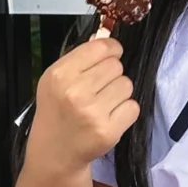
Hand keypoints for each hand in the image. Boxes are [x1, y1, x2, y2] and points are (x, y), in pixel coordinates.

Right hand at [29, 37, 138, 175]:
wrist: (54, 151)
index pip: (102, 47)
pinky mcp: (108, 131)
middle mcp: (75, 92)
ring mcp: (93, 113)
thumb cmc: (57, 111)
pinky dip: (125, 111)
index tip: (111, 55)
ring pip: (127, 85)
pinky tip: (109, 117)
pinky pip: (133, 107)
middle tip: (99, 88)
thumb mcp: (56, 79)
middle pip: (117, 66)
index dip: (111, 49)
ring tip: (102, 104)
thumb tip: (105, 35)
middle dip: (112, 74)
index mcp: (60, 75)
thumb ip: (81, 56)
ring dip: (119, 93)